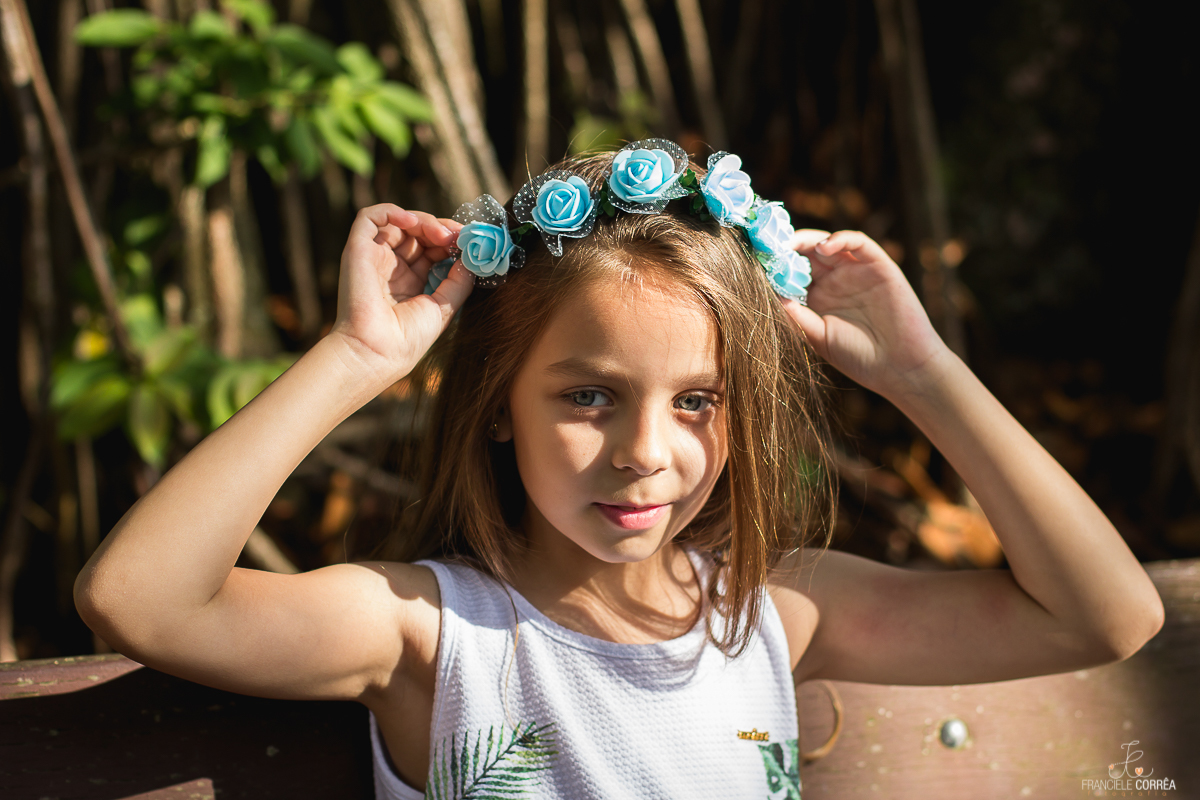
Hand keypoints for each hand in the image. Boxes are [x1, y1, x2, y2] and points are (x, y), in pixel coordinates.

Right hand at [328, 204, 473, 382]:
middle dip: (442, 230)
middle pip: (419, 233)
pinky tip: (413, 222)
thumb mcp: (443, 307)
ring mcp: (375, 257)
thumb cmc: (407, 339)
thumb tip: (472, 256)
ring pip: (399, 222)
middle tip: (459, 237)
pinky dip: (392, 211)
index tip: (471, 244)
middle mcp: (392, 267)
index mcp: (411, 281)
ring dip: (425, 221)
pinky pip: (370, 217)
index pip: (432, 250)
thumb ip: (460, 281)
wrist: (376, 353)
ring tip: (443, 235)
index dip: (452, 242)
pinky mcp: (358, 250)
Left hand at [780, 229, 948, 399]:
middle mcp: (835, 280)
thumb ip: (797, 316)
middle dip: (787, 247)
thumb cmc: (858, 357)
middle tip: (767, 245)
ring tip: (790, 245)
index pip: (793, 271)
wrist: (899, 367)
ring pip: (829, 244)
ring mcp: (857, 271)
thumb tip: (771, 295)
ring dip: (809, 240)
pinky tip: (824, 247)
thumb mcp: (818, 337)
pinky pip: (859, 243)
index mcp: (818, 296)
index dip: (775, 265)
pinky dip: (841, 239)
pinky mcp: (880, 266)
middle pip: (807, 253)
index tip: (754, 261)